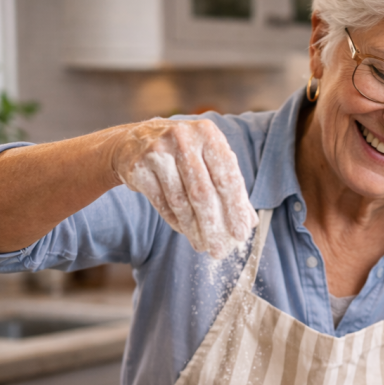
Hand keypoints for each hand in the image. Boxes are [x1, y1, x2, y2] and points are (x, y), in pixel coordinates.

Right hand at [110, 118, 257, 256]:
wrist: (134, 141)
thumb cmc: (184, 153)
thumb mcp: (209, 159)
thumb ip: (230, 186)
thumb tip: (249, 222)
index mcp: (208, 134)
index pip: (227, 177)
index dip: (236, 208)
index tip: (241, 234)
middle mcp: (183, 138)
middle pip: (203, 193)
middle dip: (213, 227)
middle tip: (220, 250)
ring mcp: (158, 151)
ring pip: (180, 201)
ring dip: (194, 229)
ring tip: (203, 246)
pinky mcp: (139, 167)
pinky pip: (162, 203)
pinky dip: (176, 221)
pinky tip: (185, 231)